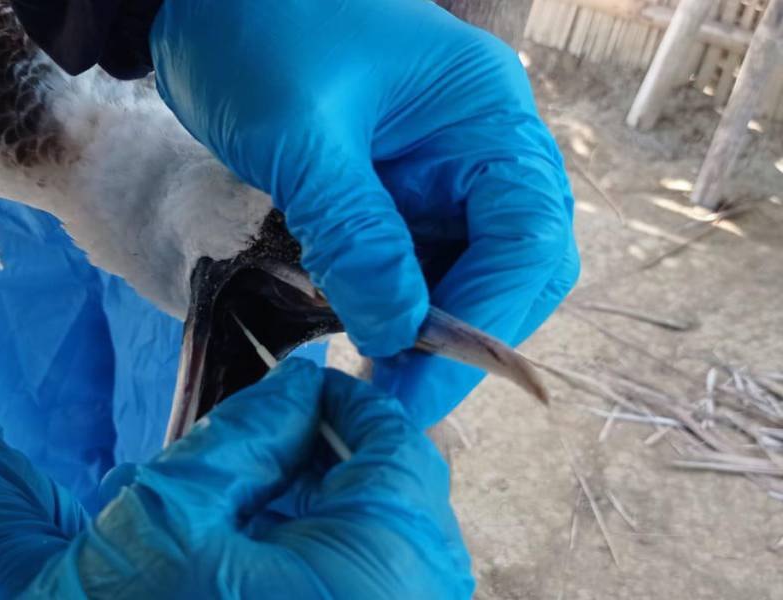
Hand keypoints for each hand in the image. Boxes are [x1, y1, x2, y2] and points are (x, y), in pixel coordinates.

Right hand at [26, 358, 473, 597]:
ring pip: (396, 541)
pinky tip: (267, 541)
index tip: (301, 390)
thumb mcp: (177, 508)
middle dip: (342, 455)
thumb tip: (303, 381)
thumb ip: (252, 431)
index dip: (350, 405)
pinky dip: (334, 550)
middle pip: (407, 497)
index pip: (398, 454)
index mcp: (367, 578)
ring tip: (259, 491)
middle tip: (277, 435)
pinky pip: (378, 582)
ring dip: (336, 502)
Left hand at [150, 0, 578, 427]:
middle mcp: (473, 146)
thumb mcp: (305, 139)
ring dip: (421, 325)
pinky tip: (351, 332)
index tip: (420, 380)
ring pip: (456, 269)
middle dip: (462, 334)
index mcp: (483, 116)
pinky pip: (404, 257)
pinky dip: (384, 298)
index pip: (526, 236)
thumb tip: (398, 333)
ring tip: (372, 379)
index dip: (487, 319)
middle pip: (508, 262)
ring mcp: (429, 168)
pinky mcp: (383, 186)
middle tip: (396, 395)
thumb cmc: (257, 34)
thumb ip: (357, 237)